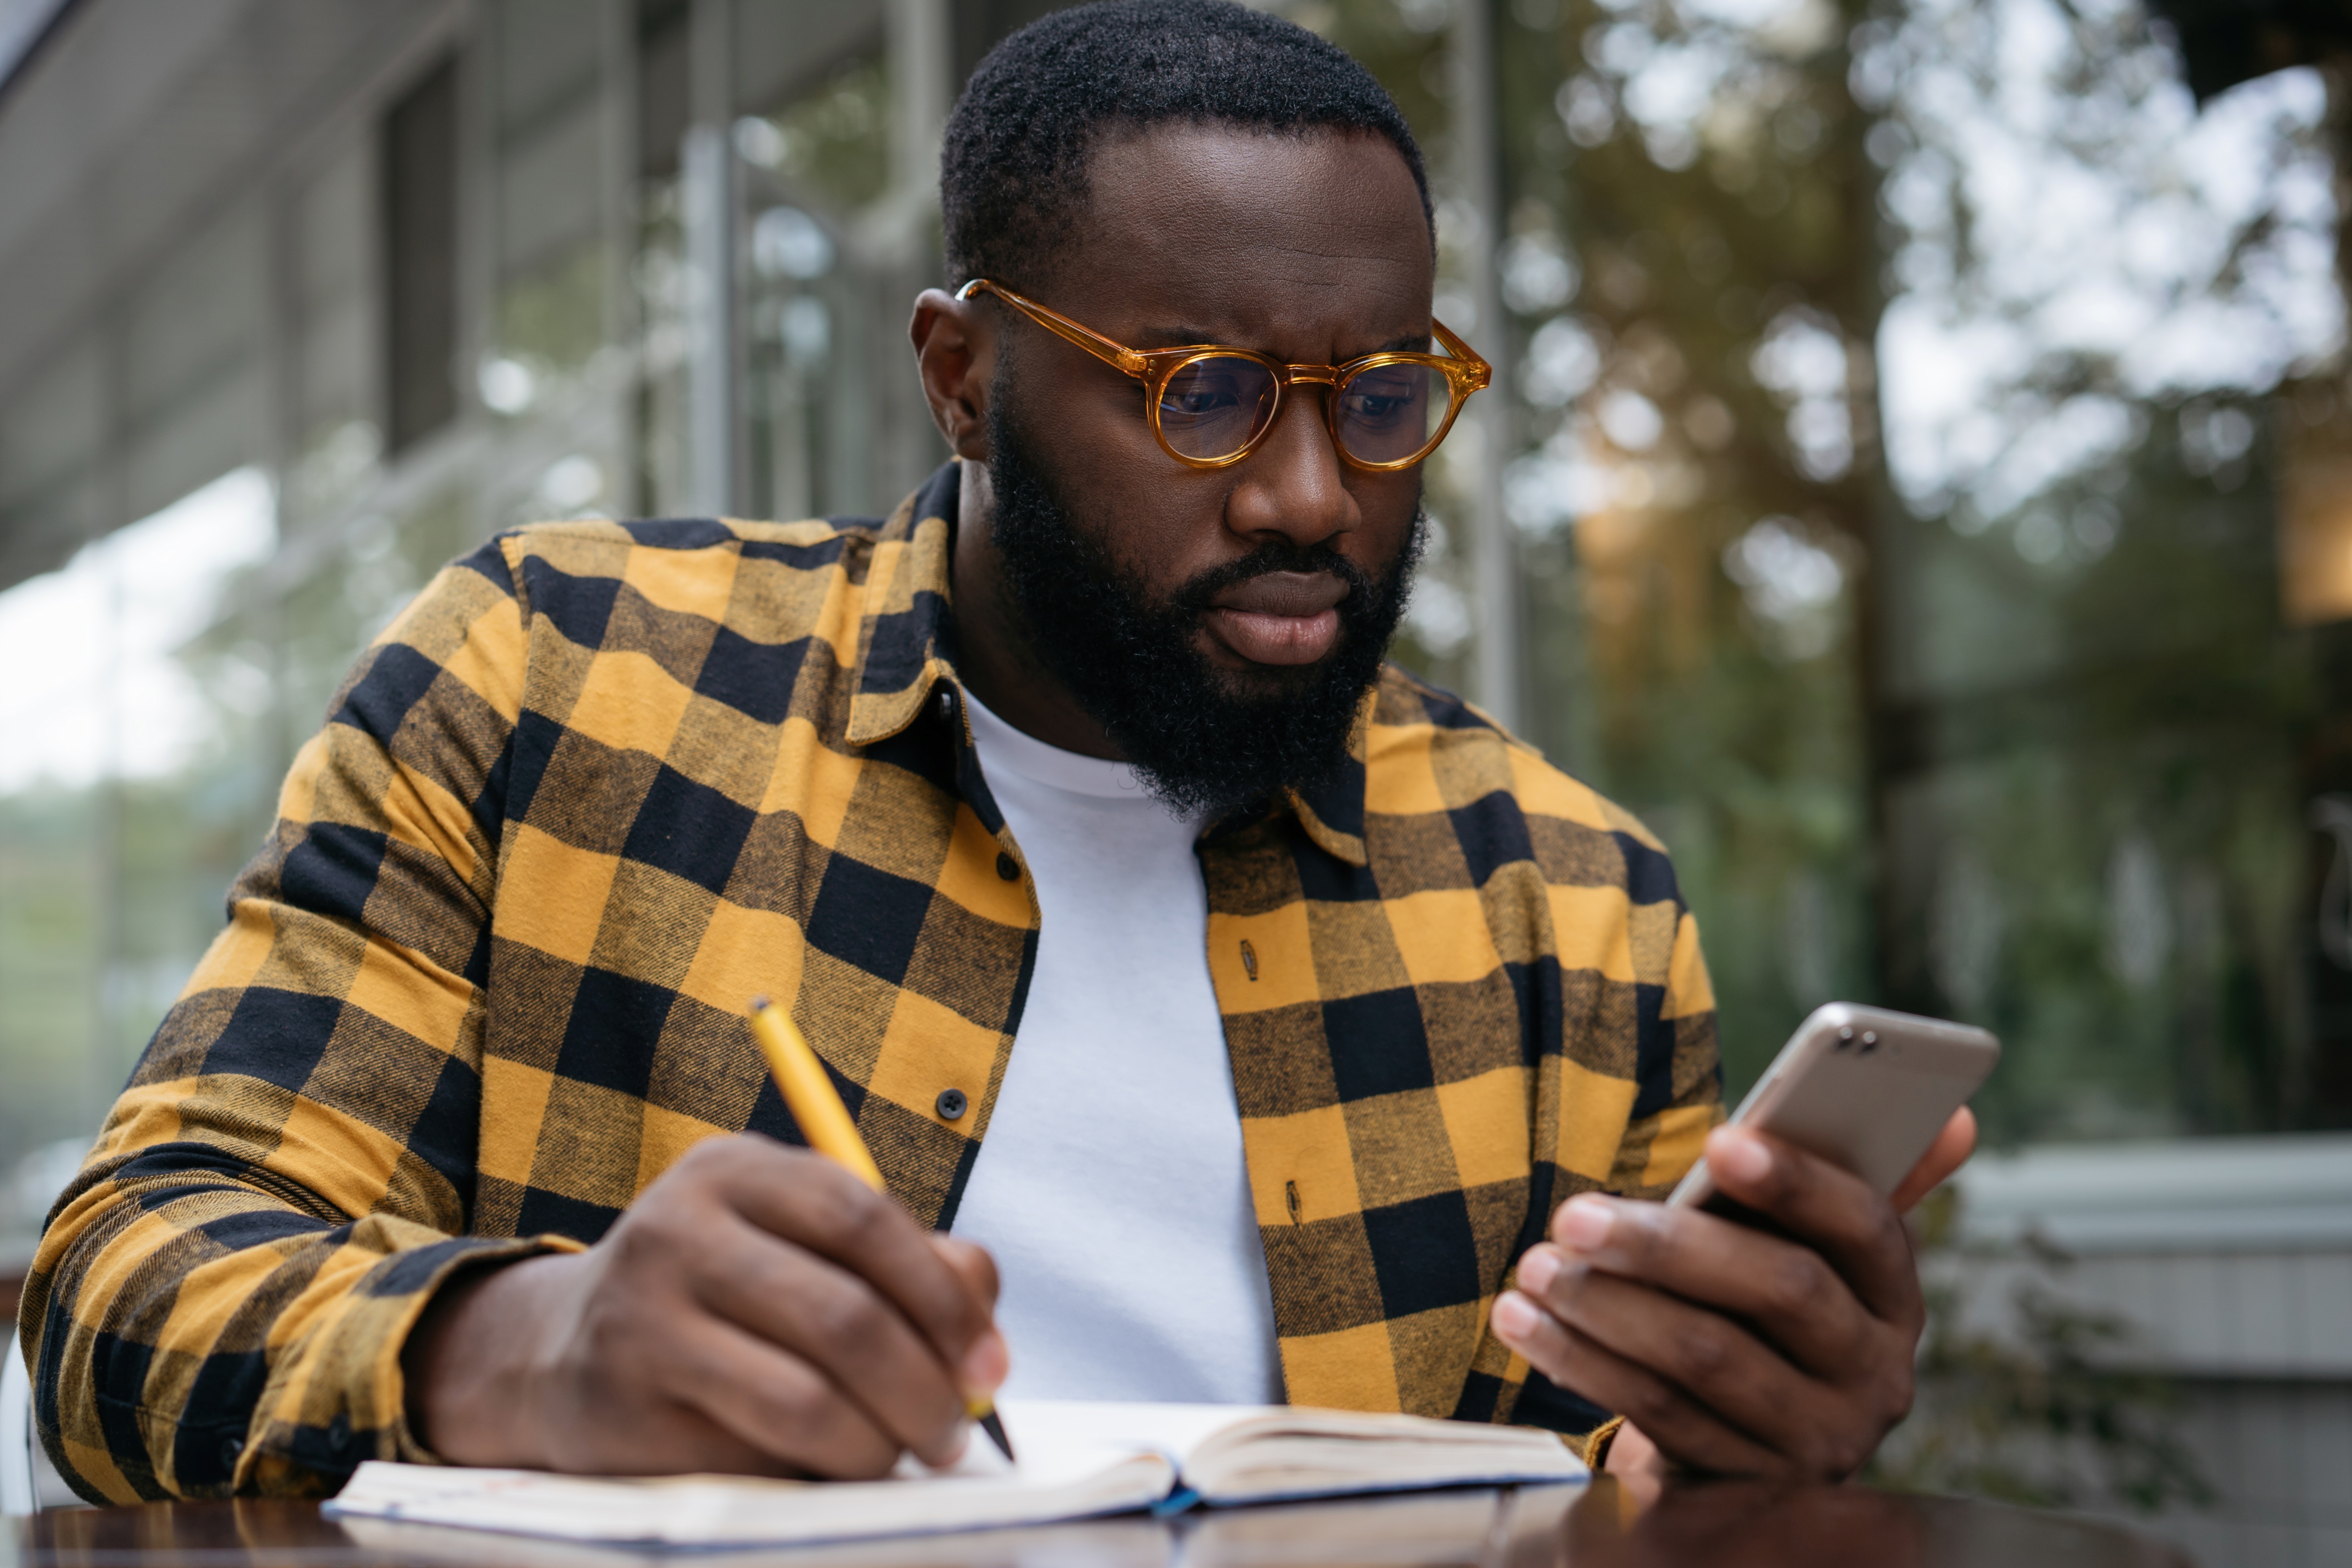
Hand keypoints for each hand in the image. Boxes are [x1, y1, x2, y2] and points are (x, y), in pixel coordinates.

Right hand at [402, 1134, 1006, 1478]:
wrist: (559, 1349)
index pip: (864, 1219)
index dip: (943, 1299)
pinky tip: (823, 1470)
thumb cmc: (724, 1294)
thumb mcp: (801, 1245)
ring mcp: (641, 1321)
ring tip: (900, 1458)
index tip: (990, 1366)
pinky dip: (809, 1476)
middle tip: (956, 1433)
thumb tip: (983, 1321)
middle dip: (925, 1389)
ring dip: (878, 1446)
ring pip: (805, 1401)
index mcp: (734, 1170)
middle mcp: (678, 1230)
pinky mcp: (623, 1411)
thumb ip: (906, 1264)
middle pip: (844, 1317)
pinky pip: (751, 1459)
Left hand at [1492, 1108, 1975, 1483]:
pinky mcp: (1747, 1486)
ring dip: (1606, 1307)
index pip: (1866, 1227)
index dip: (1797, 1180)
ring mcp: (1815, 1440)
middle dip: (1667, 1246)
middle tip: (1574, 1215)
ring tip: (1533, 1267)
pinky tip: (1526, 1325)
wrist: (1743, 1442)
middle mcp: (1874, 1376)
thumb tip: (1956, 1116)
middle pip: (1778, 1291)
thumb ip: (1859, 1181)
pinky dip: (1584, 1363)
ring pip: (1706, 1359)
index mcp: (1895, 1299)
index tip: (1718, 1138)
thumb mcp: (1810, 1251)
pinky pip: (1659, 1418)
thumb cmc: (1762, 1307)